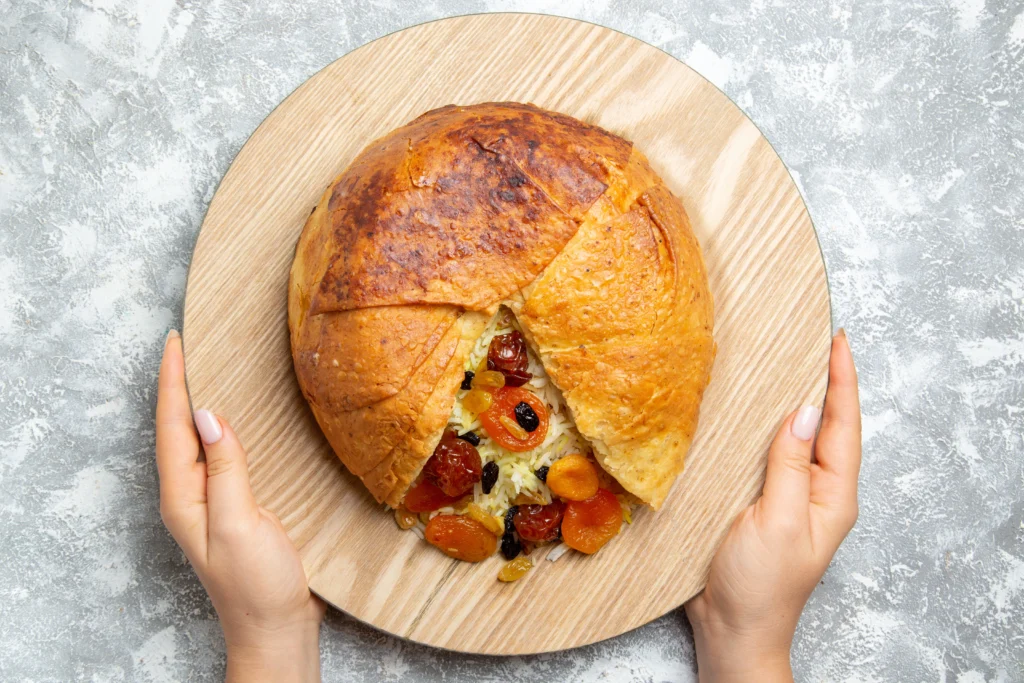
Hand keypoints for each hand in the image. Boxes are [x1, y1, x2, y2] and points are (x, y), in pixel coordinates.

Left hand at [156, 330, 324, 682]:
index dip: (174, 381)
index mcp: (184, 496)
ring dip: (197, 401)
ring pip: (197, 439)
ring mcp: (212, 501)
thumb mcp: (240, 523)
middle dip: (178, 383)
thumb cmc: (257, 585)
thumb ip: (225, 468)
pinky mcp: (235, 505)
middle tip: (185, 343)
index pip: (173, 426)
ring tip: (203, 367)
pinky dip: (222, 426)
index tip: (176, 341)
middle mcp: (191, 494)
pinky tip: (235, 418)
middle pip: (177, 428)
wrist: (277, 627)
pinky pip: (222, 453)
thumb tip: (208, 415)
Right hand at [685, 330, 860, 682]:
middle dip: (827, 383)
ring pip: (799, 438)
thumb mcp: (777, 520)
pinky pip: (771, 455)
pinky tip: (753, 415)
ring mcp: (791, 498)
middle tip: (818, 341)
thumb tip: (805, 412)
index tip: (838, 341)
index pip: (843, 426)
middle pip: (828, 427)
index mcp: (833, 496)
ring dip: (796, 402)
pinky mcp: (762, 503)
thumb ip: (791, 465)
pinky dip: (767, 428)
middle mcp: (817, 492)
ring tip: (792, 365)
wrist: (733, 629)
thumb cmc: (760, 586)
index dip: (842, 381)